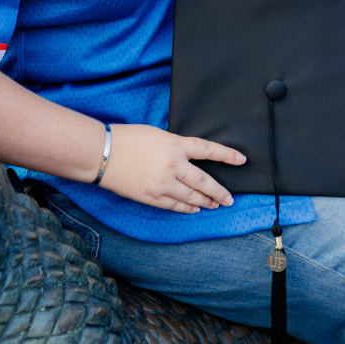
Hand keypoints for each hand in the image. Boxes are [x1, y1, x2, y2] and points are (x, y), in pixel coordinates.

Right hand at [99, 124, 245, 213]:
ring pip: (192, 198)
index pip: (208, 150)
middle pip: (204, 182)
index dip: (227, 155)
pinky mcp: (152, 197)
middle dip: (220, 192)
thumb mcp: (156, 134)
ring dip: (206, 202)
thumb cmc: (126, 138)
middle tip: (230, 199)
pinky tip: (194, 209)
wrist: (102, 153)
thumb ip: (174, 145)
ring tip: (215, 205)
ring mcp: (163, 184)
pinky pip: (175, 206)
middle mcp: (173, 165)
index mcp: (174, 144)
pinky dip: (187, 208)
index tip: (242, 160)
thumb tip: (186, 158)